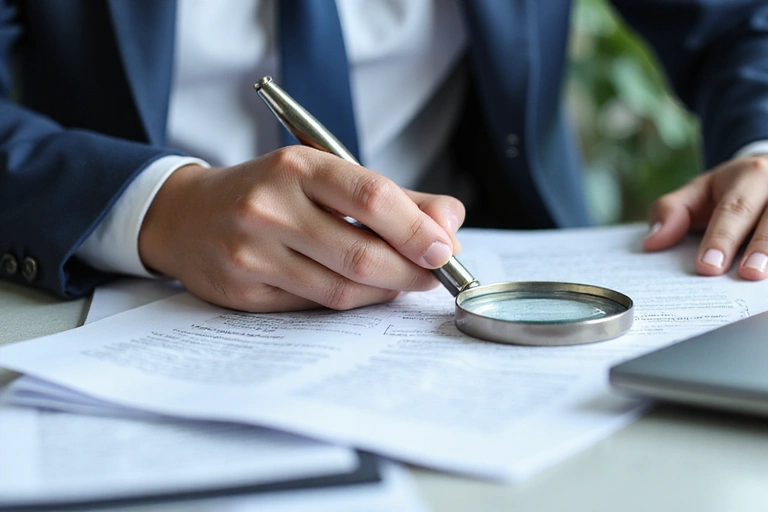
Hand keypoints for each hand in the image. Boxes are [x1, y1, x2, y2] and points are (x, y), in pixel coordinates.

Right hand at [138, 146, 464, 311]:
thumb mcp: (323, 175)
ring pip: (340, 289)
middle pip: (361, 254)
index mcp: (295, 167)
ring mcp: (251, 254)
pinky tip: (362, 292)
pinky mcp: (243, 293)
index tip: (446, 249)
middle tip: (436, 275)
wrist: (186, 215)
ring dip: (385, 291)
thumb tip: (449, 224)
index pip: (370, 197)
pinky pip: (313, 308)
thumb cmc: (269, 192)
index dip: (416, 228)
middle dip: (411, 271)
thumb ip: (391, 197)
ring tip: (404, 282)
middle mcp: (269, 209)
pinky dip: (350, 303)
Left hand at [643, 155, 767, 278]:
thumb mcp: (698, 191)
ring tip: (764, 281)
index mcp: (751, 175)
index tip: (708, 267)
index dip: (721, 239)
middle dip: (762, 247)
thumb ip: (672, 212)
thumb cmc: (732, 189)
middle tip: (748, 274)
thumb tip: (653, 242)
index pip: (734, 210)